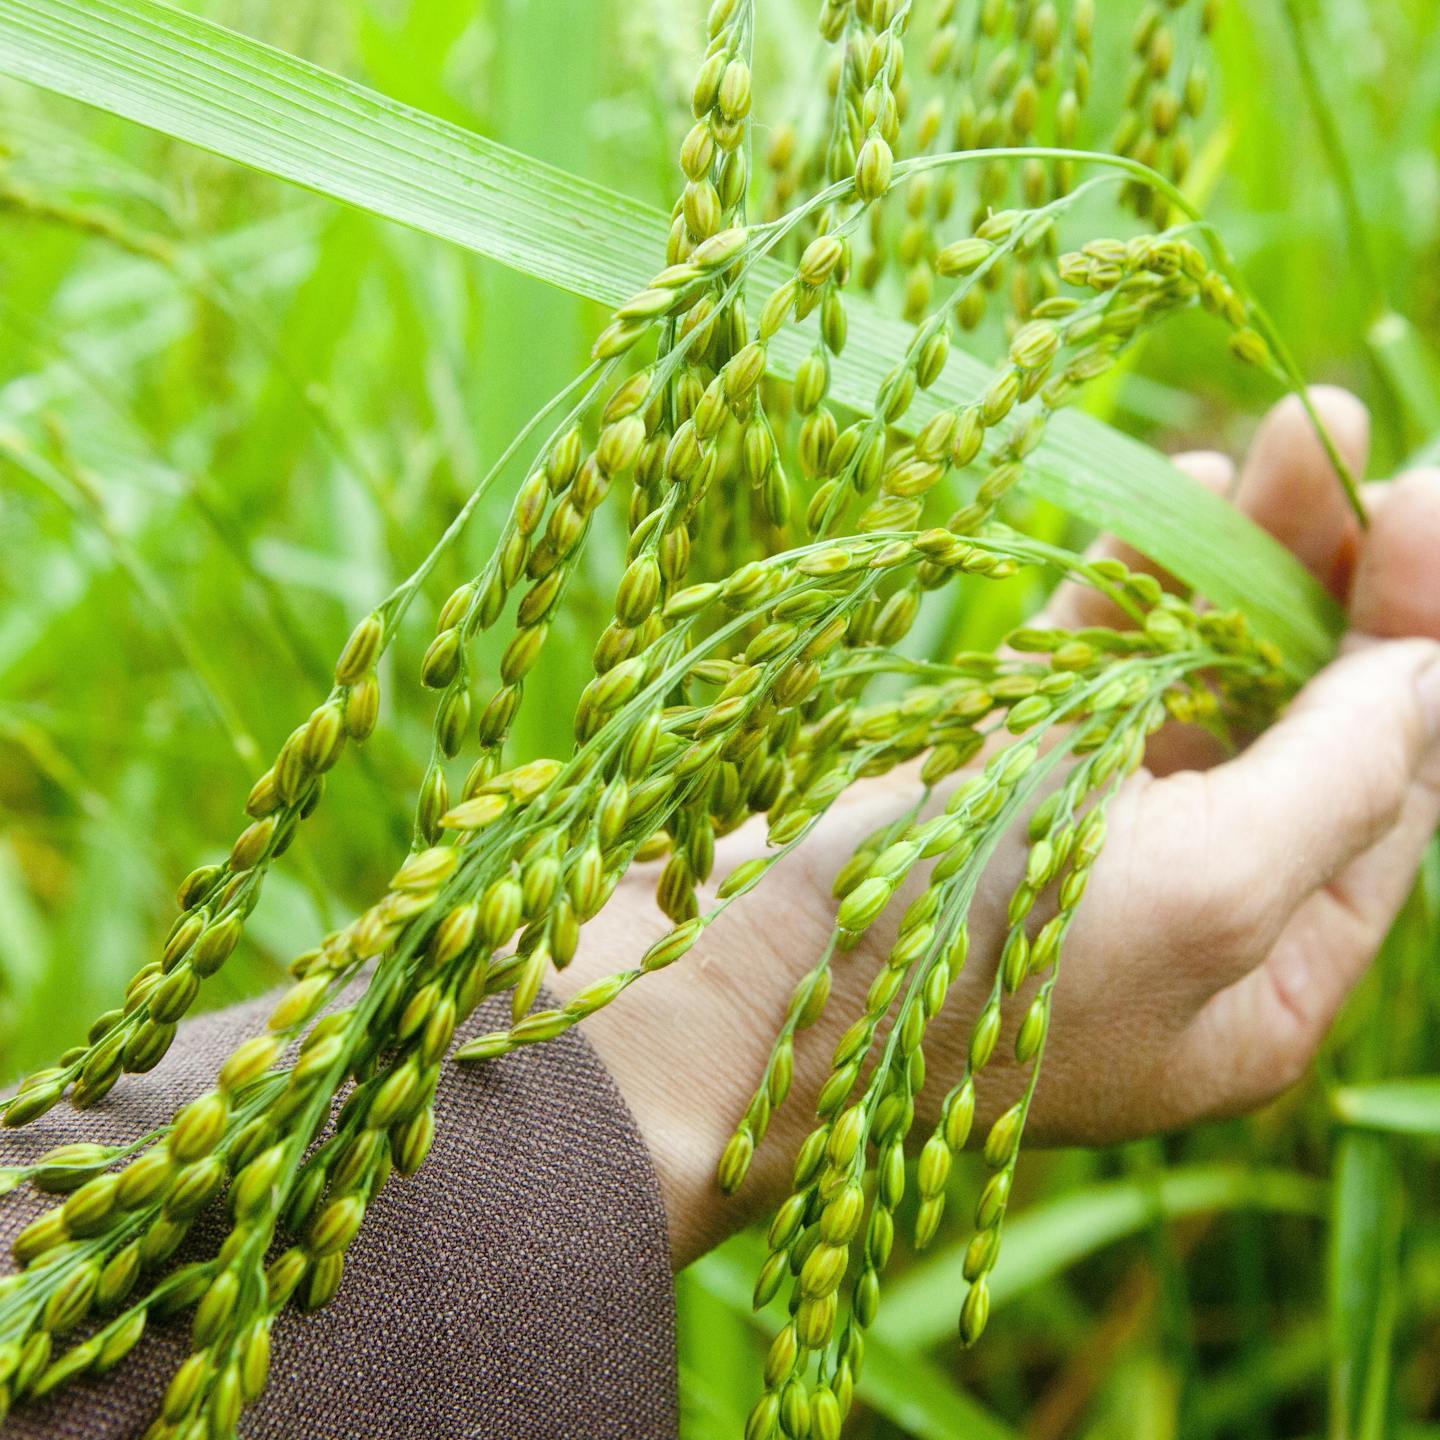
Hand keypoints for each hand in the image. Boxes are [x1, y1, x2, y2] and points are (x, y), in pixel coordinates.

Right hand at [556, 388, 1439, 1265]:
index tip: (1427, 511)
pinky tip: (1170, 502)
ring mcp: (1071, 840)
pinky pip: (1080, 672)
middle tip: (1353, 438)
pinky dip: (1126, 590)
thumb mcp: (1194, 894)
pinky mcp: (980, 777)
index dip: (1416, 653)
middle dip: (1335, 586)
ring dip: (1237, 563)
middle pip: (1290, 726)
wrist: (707, 997)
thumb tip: (1430, 674)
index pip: (1385, 800)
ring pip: (1186, 682)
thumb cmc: (956, 966)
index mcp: (1259, 983)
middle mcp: (1180, 915)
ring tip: (1290, 434)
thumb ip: (1335, 782)